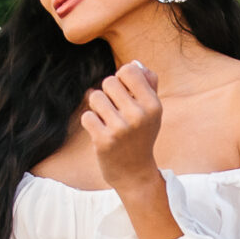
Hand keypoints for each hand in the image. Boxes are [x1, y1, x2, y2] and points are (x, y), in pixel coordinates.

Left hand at [81, 63, 180, 238]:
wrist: (135, 174)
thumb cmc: (142, 137)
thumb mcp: (152, 111)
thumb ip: (148, 84)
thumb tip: (136, 64)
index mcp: (153, 105)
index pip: (128, 70)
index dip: (122, 79)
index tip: (125, 93)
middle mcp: (139, 115)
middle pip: (109, 81)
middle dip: (108, 93)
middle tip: (115, 111)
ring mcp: (121, 129)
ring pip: (95, 97)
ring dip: (97, 108)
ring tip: (108, 121)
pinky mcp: (104, 140)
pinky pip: (87, 116)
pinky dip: (91, 122)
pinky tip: (101, 132)